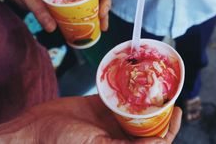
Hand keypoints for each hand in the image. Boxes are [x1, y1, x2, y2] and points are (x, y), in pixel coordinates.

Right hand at [0, 95, 181, 142]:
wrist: (37, 127)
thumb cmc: (63, 142)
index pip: (155, 141)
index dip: (170, 128)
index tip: (178, 110)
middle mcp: (120, 135)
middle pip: (149, 123)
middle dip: (162, 110)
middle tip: (169, 92)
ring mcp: (111, 120)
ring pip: (137, 109)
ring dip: (147, 99)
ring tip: (156, 83)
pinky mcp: (101, 105)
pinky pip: (119, 97)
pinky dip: (128, 90)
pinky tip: (136, 78)